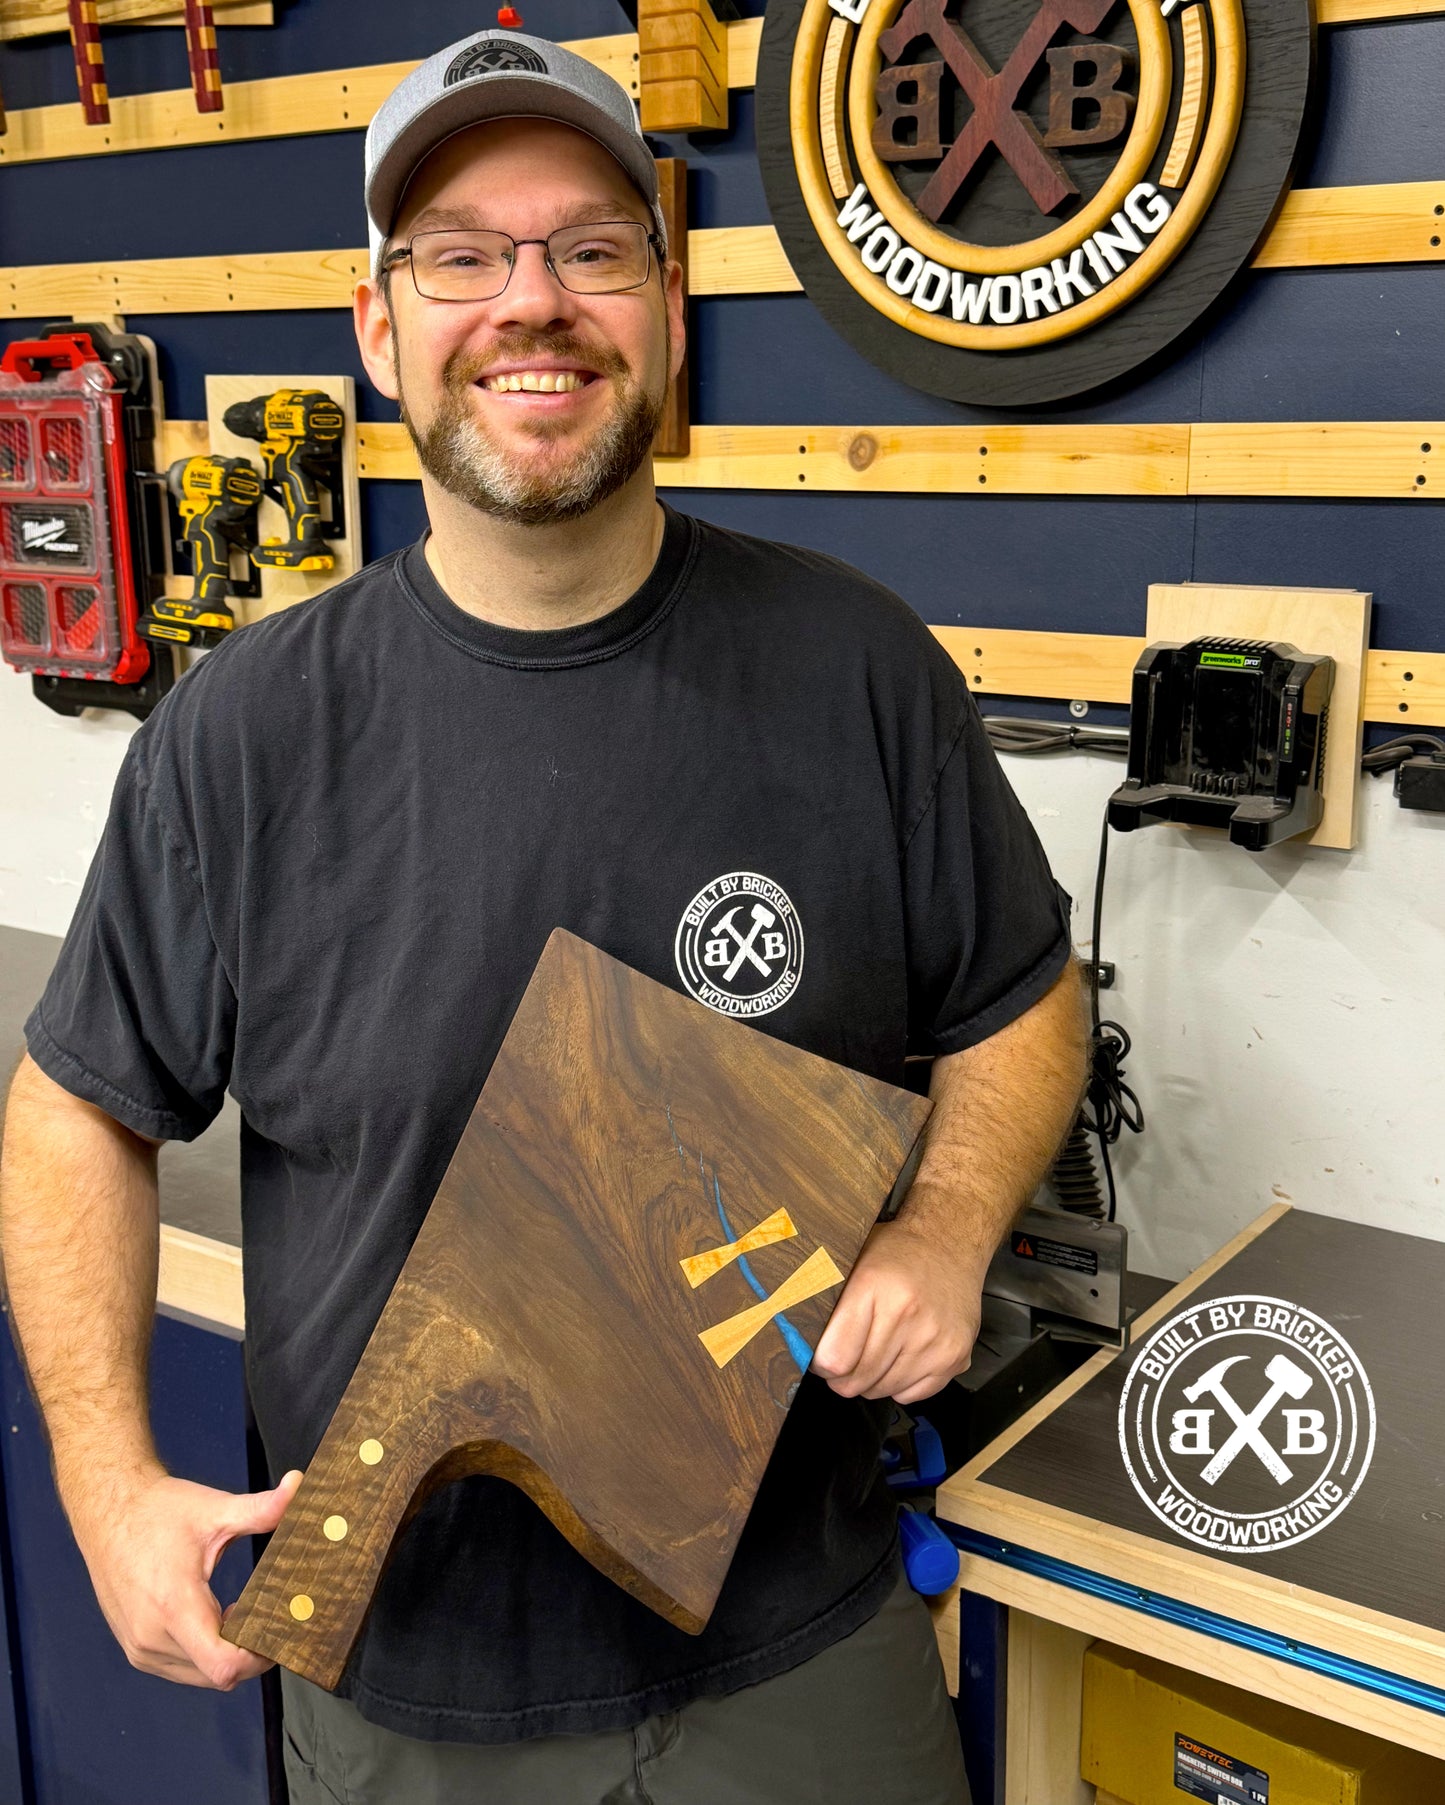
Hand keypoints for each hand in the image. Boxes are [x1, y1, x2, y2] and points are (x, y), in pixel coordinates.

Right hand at [69, 1466, 301, 1688]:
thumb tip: (299, 1486)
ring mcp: (140, 1647)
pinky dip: (203, 1654)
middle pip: (216, 1676)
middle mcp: (152, 1636)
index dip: (258, 1659)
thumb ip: (262, 1508)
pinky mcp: (135, 1648)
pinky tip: (215, 1619)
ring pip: (198, 1677)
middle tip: (270, 1621)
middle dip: (249, 1655)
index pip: (222, 1665)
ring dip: (225, 1655)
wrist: (108, 1512)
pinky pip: (179, 1668)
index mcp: (174, 1606)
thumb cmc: (158, 1512)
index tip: (278, 1634)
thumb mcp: (215, 1509)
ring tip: (242, 1616)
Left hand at [811, 1218, 985, 1405]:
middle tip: (844, 1358)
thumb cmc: (897, 1252)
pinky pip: (912, 1395)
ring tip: (873, 1351)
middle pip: (857, 1380)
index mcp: (874, 1287)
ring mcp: (935, 1341)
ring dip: (871, 1380)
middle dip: (842, 1376)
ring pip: (883, 1390)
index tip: (820, 1356)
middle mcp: (908, 1316)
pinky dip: (899, 1383)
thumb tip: (794, 1337)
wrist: (950, 1241)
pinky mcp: (955, 1357)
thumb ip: (826, 1299)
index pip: (834, 1358)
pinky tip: (899, 1356)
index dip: (820, 1363)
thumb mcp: (853, 1261)